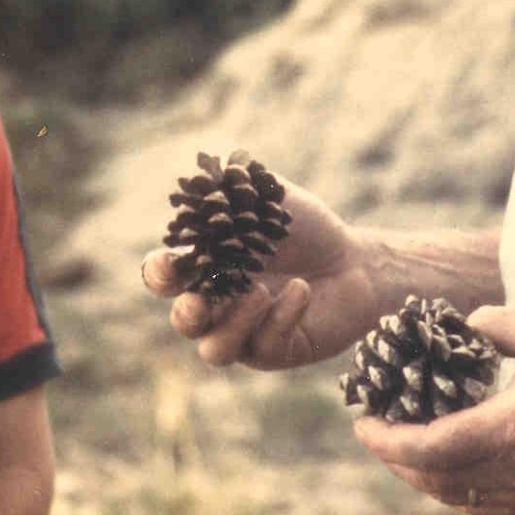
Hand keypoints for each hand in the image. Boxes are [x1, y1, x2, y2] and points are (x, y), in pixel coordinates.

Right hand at [139, 178, 378, 369]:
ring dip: (233, 322)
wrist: (354, 261)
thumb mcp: (273, 199)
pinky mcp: (276, 351)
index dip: (160, 273)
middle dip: (185, 314)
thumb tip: (217, 163)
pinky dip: (281, 317)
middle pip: (184, 321)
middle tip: (199, 301)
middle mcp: (218, 305)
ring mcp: (245, 333)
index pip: (166, 278)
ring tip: (260, 293)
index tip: (171, 262)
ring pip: (216, 349)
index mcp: (207, 268)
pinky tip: (301, 290)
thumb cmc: (306, 230)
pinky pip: (266, 346)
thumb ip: (240, 183)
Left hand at [351, 306, 514, 514]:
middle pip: (431, 480)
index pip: (428, 449)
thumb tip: (458, 327)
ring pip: (453, 497)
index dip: (386, 440)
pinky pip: (480, 504)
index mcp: (511, 431)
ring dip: (419, 475)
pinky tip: (444, 460)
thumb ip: (491, 321)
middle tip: (374, 428)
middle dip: (394, 457)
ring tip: (400, 443)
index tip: (362, 421)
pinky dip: (450, 485)